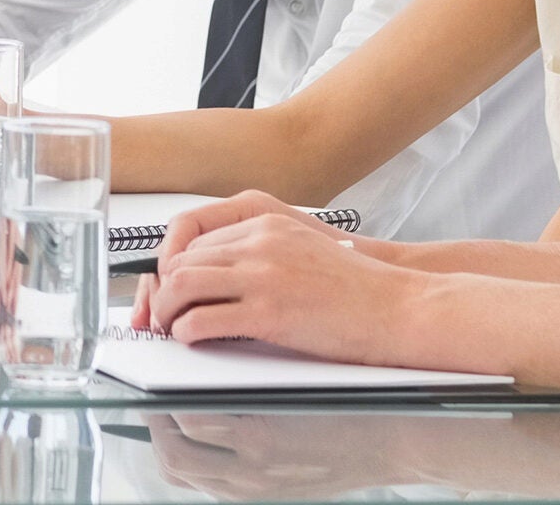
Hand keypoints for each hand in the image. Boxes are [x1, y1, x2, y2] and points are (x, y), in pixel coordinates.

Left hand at [141, 199, 413, 361]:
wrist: (399, 306)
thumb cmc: (356, 287)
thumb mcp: (301, 248)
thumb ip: (259, 250)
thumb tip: (216, 273)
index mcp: (265, 220)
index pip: (193, 235)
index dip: (172, 264)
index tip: (167, 285)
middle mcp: (258, 241)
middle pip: (181, 260)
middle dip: (163, 290)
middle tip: (160, 314)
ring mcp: (262, 275)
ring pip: (181, 286)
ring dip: (167, 312)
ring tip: (171, 328)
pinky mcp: (268, 312)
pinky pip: (202, 319)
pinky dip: (187, 332)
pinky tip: (192, 339)